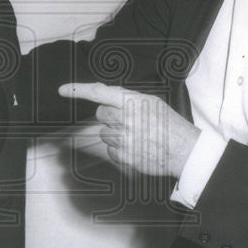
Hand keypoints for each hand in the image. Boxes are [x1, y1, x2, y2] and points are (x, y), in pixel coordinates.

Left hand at [59, 82, 199, 176]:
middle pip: (100, 114)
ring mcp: (124, 139)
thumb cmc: (168, 124)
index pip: (99, 93)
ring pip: (104, 133)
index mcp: (133, 102)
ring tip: (136, 135)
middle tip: (128, 120)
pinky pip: (111, 150)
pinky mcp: (124, 157)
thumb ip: (125, 97)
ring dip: (115, 133)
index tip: (63, 90)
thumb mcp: (150, 102)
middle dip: (110, 116)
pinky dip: (120, 149)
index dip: (78, 90)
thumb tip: (102, 92)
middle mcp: (126, 120)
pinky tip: (136, 146)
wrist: (184, 151)